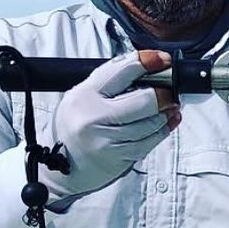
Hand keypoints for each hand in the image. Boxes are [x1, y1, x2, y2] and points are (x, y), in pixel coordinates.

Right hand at [43, 50, 179, 202]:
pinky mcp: (118, 157)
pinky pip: (149, 141)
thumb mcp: (82, 98)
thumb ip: (110, 83)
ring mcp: (106, 139)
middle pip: (144, 99)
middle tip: (170, 92)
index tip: (163, 59)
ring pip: (151, 122)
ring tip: (170, 109)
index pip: (121, 70)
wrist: (58, 168)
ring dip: (166, 114)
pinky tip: (165, 125)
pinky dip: (162, 131)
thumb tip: (147, 69)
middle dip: (164, 94)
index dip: (147, 62)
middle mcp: (94, 116)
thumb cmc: (75, 127)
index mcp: (84, 94)